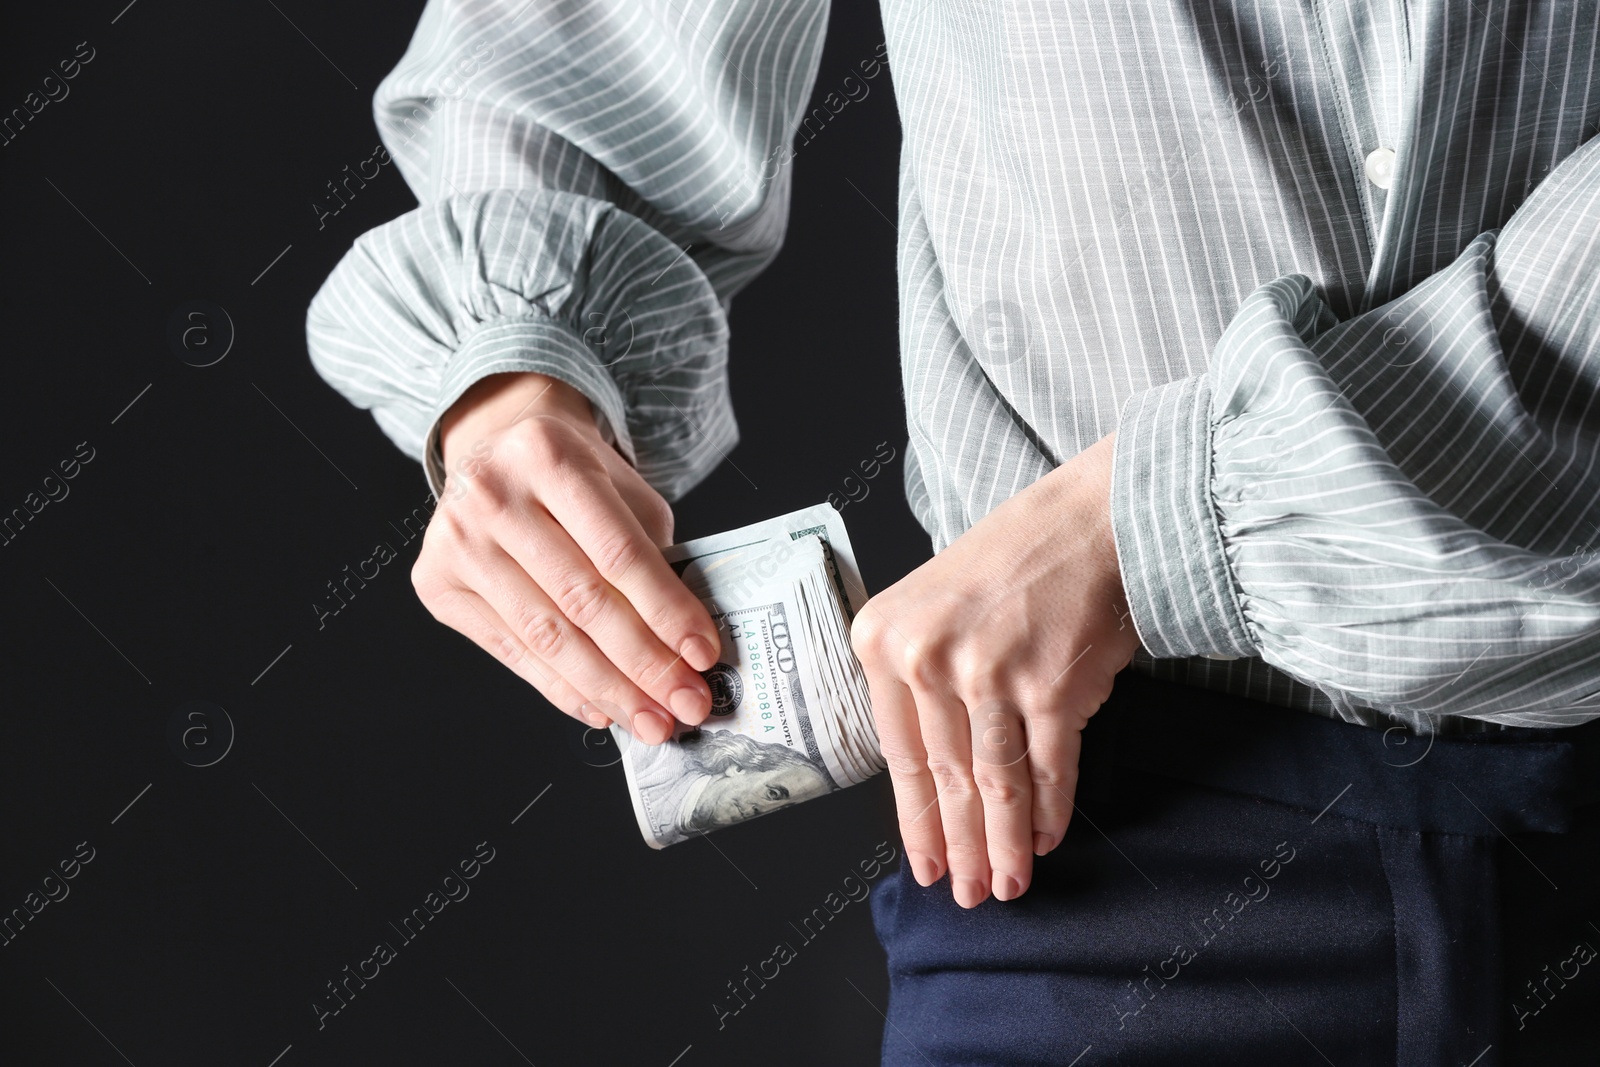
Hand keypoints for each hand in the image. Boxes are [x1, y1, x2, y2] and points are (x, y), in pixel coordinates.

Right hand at [411, 371, 721, 743]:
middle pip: (581, 600)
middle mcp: (493, 496)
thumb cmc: (571, 476)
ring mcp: (457, 542)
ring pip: (545, 636)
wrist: (496, 449)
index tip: (703, 654)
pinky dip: (562, 688)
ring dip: (607, 689)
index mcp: (548, 455)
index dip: (665, 610)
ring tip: (651, 720)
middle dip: (643, 664)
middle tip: (686, 703)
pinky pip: (512, 652)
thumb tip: (685, 645)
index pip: (618, 552)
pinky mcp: (437, 584)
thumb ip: (651, 553)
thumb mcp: (621, 490)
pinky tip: (602, 708)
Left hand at [849, 431, 1138, 906]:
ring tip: (1008, 884)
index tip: (924, 863)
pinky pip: (1047, 768)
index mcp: (883, 639)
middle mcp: (926, 657)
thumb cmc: (1016, 559)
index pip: (898, 752)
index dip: (915, 819)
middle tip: (968, 892)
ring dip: (1005, 843)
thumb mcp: (933, 606)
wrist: (1095, 518)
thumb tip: (932, 781)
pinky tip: (1046, 840)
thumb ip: (919, 681)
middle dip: (961, 844)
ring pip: (995, 782)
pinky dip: (1049, 810)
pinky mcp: (1051, 685)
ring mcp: (988, 672)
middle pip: (946, 775)